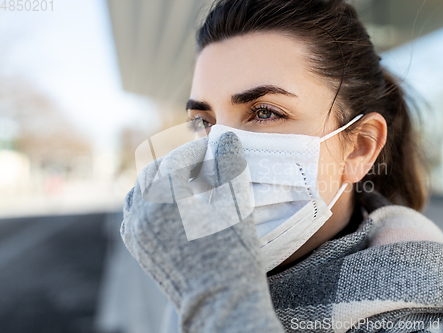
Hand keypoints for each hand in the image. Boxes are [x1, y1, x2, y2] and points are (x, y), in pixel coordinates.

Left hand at [121, 132, 284, 332]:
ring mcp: (136, 231)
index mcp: (166, 199)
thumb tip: (225, 137)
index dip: (197, 149)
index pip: (177, 159)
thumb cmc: (232, 254)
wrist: (218, 302)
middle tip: (202, 162)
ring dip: (161, 179)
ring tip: (187, 181)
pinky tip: (171, 204)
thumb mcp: (236, 205)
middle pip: (155, 171)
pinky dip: (149, 200)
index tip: (213, 147)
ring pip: (140, 190)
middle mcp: (143, 212)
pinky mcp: (137, 246)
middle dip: (178, 162)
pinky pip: (134, 211)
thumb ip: (229, 165)